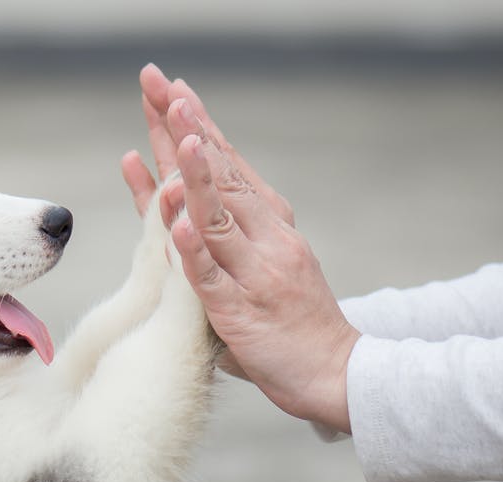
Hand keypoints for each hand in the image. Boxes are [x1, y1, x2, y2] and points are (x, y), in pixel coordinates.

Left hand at [127, 65, 360, 431]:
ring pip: (219, 218)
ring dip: (196, 176)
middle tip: (164, 87)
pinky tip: (178, 226)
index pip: (228, 165)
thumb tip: (183, 205)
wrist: (339, 373)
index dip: (200, 126)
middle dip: (188, 130)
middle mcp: (266, 238)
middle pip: (220, 176)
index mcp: (270, 224)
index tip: (174, 89)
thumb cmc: (293, 321)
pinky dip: (194, 252)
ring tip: (177, 137)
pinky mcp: (242, 313)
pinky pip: (212, 279)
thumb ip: (224, 236)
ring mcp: (255, 274)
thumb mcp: (263, 264)